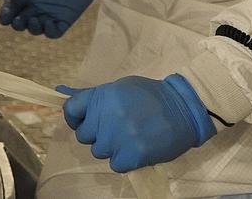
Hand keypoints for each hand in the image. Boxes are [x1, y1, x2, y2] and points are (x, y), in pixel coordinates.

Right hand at [0, 0, 119, 36]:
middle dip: (17, 24)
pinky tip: (48, 23)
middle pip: (22, 21)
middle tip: (18, 20)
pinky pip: (55, 31)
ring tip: (34, 20)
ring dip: (32, 29)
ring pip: (36, 28)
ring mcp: (51, 11)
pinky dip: (49, 32)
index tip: (5, 17)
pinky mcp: (66, 16)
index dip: (6, 14)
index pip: (12, 7)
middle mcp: (37, 3)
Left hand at [57, 75, 215, 172]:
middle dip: (98, 133)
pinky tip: (137, 147)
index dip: (76, 118)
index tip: (84, 121)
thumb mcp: (122, 87)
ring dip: (112, 147)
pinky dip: (124, 159)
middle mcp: (106, 116)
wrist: (184, 109)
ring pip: (99, 151)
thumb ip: (97, 97)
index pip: (71, 110)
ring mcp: (117, 137)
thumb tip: (67, 99)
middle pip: (84, 135)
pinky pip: (115, 164)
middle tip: (117, 128)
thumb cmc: (152, 96)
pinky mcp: (130, 156)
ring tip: (131, 136)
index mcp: (103, 96)